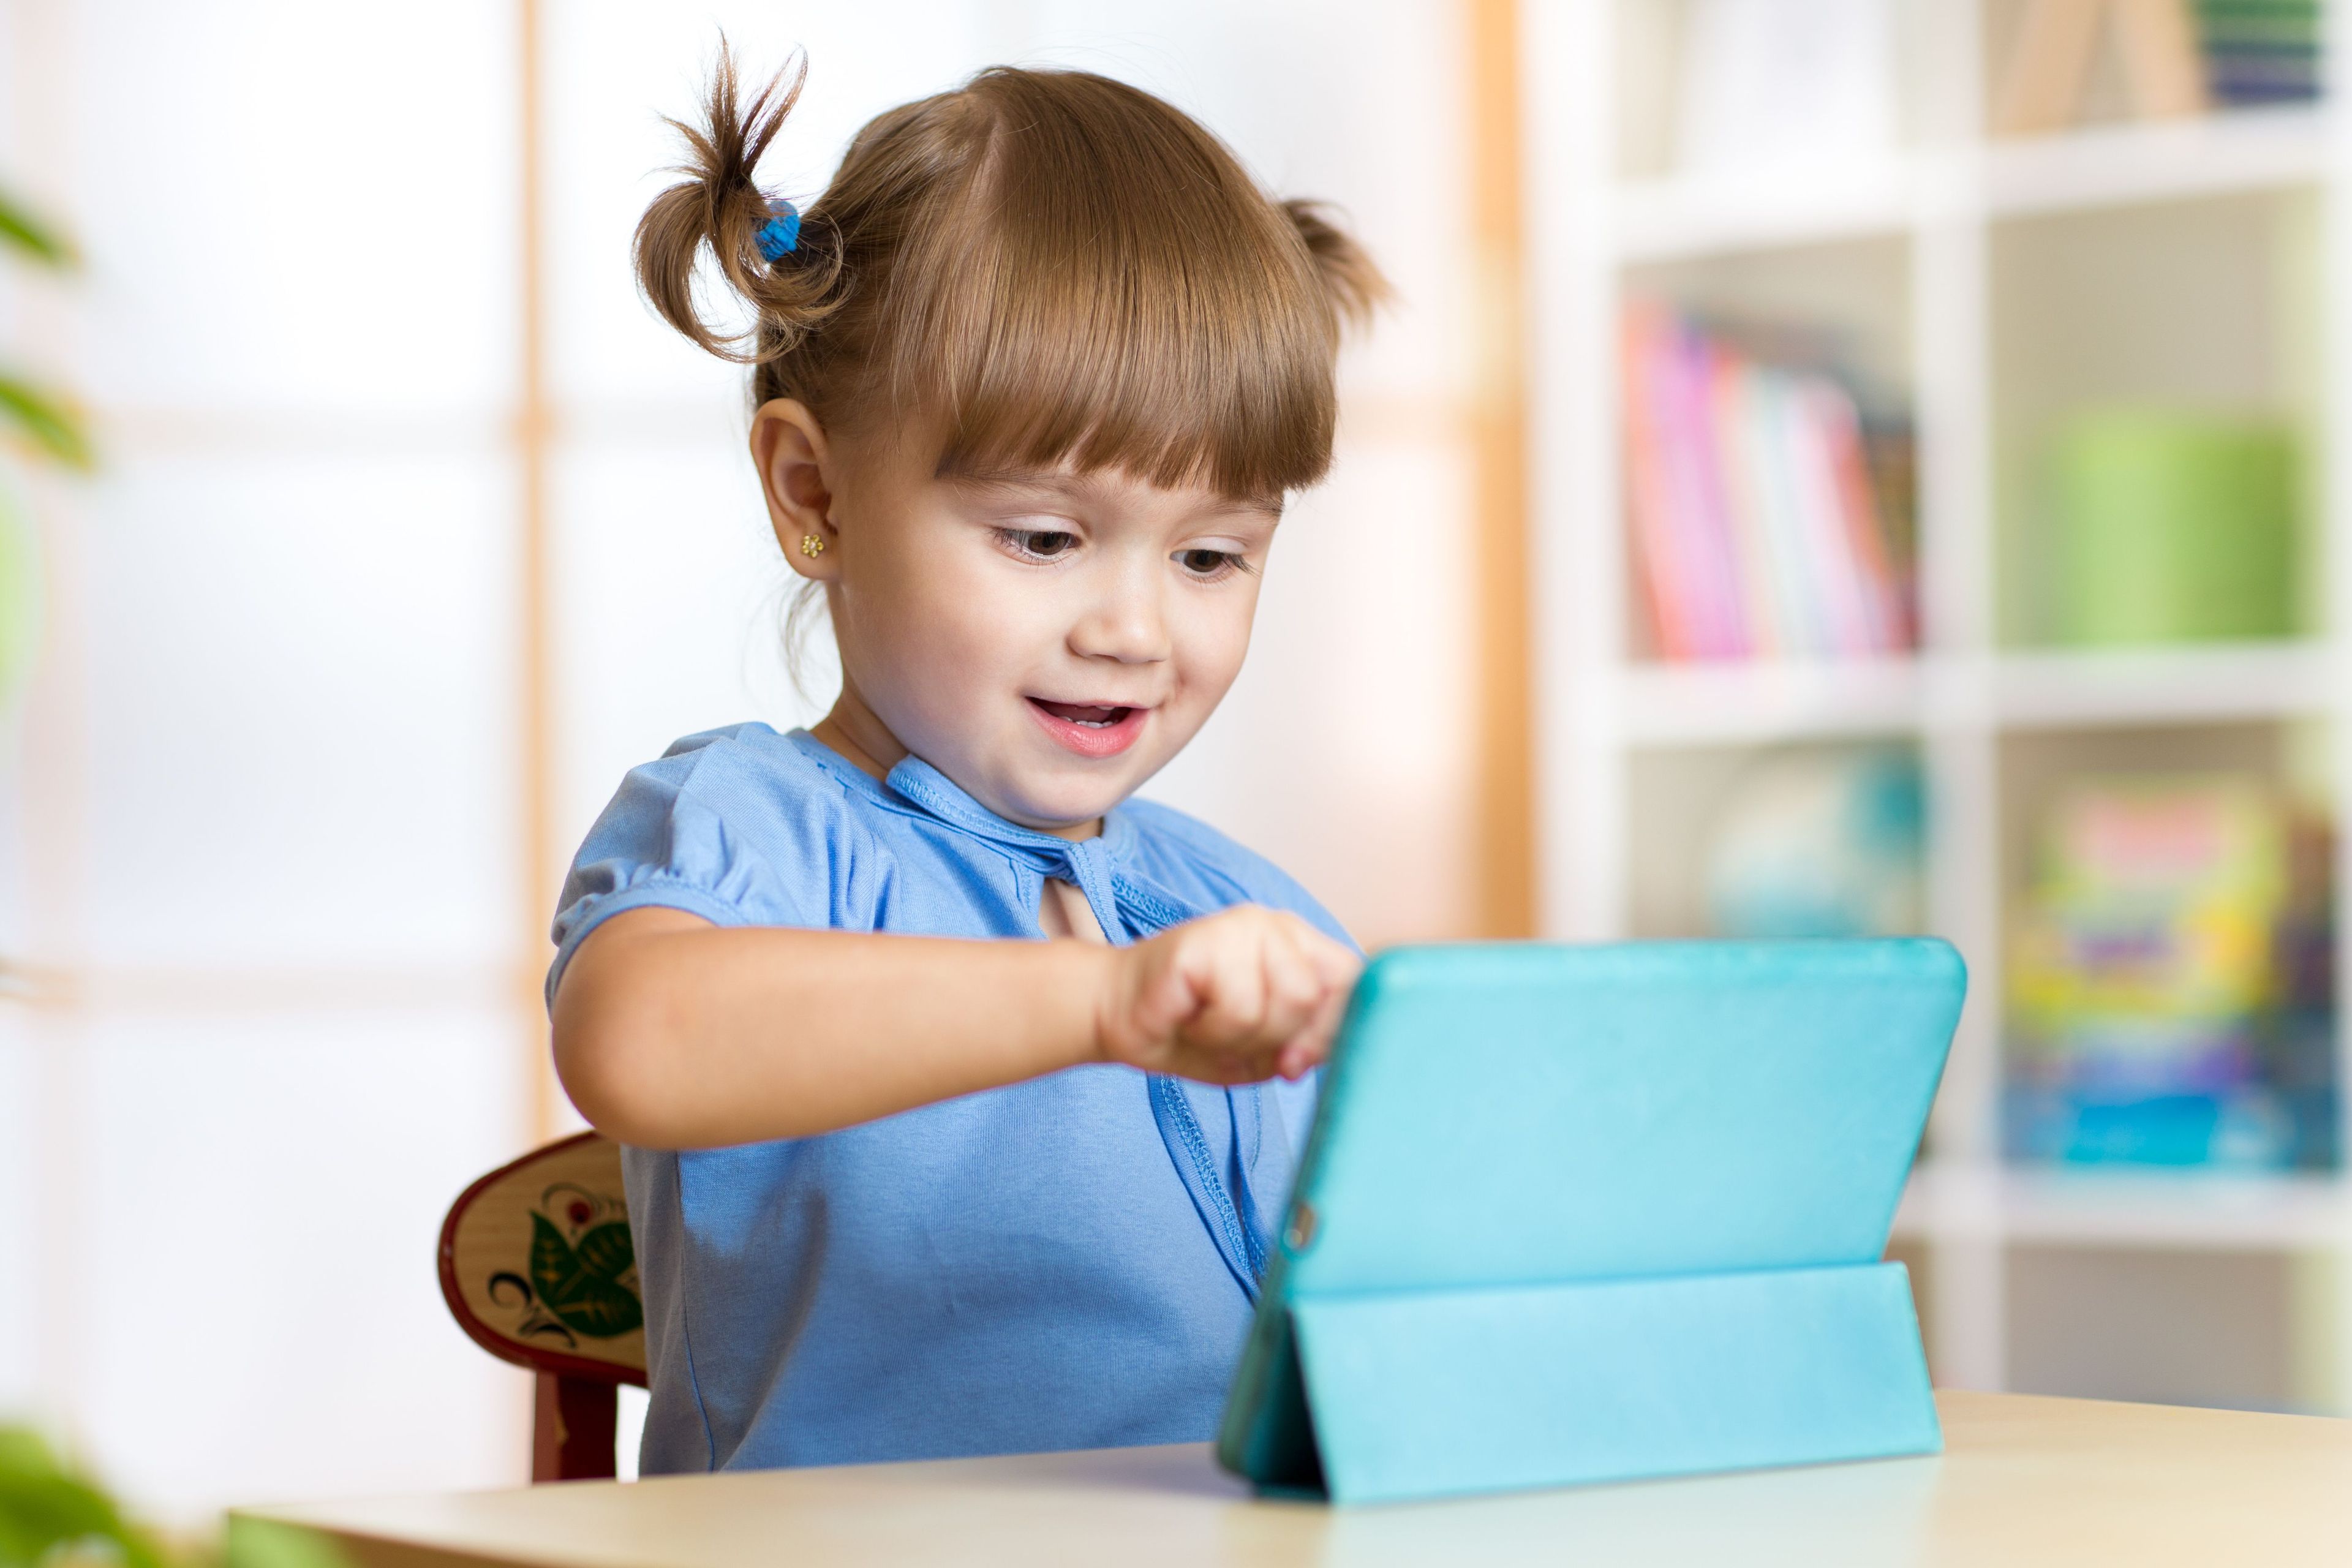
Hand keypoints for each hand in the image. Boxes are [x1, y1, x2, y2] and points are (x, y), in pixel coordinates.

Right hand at [1094, 906, 1361, 1084]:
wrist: (1117, 1019)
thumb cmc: (1193, 1032)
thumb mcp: (1266, 1049)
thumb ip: (1311, 1041)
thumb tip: (1338, 1045)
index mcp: (1302, 947)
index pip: (1355, 984)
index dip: (1331, 1032)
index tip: (1293, 1062)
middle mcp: (1278, 926)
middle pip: (1315, 998)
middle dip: (1274, 1038)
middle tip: (1232, 1036)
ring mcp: (1242, 926)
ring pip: (1285, 1002)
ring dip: (1242, 1036)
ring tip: (1209, 1024)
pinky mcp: (1205, 939)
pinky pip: (1239, 1005)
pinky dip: (1213, 1030)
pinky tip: (1189, 1014)